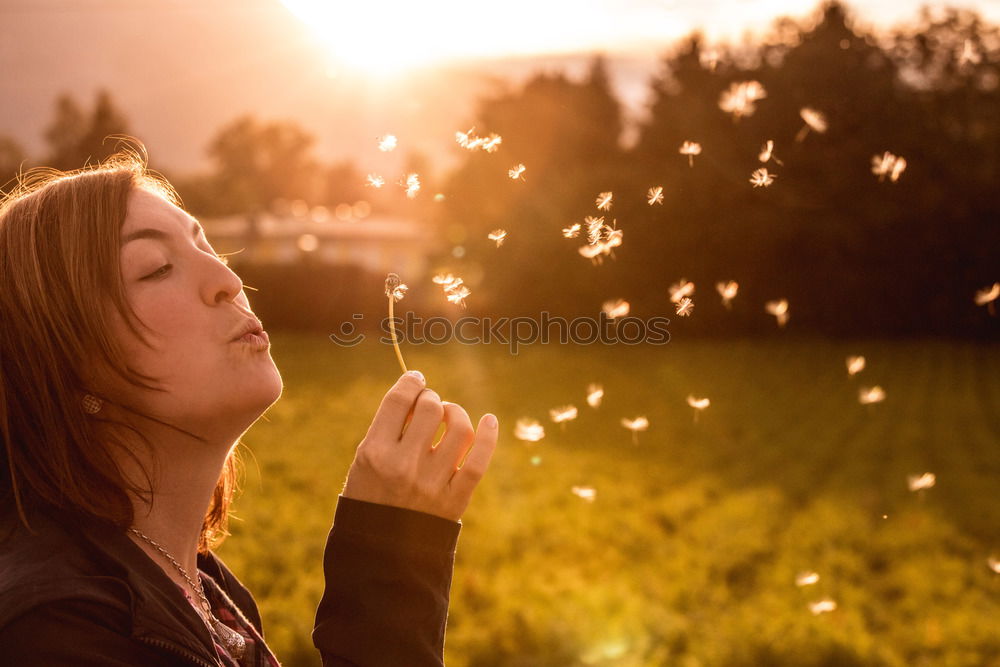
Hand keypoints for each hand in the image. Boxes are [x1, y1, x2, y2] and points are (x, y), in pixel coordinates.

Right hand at [341, 371, 498, 521]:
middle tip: (429, 405)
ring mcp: (431, 484)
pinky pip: (479, 461)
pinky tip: (489, 420)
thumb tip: (419, 395)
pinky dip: (488, 436)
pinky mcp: (454, 500)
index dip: (411, 382)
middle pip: (430, 408)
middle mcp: (404, 466)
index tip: (416, 379)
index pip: (399, 400)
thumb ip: (388, 431)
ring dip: (456, 413)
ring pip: (458, 428)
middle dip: (431, 398)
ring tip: (449, 416)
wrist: (380, 555)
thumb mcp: (363, 464)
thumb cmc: (370, 501)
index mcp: (375, 453)